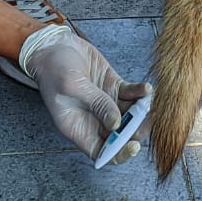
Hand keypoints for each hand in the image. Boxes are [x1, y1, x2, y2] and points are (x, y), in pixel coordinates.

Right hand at [17, 24, 152, 164]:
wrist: (53, 46)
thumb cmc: (53, 69)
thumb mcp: (72, 86)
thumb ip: (96, 104)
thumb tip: (116, 124)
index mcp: (79, 127)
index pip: (102, 152)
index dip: (119, 154)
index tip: (132, 146)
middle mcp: (94, 119)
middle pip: (121, 135)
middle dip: (136, 130)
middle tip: (146, 119)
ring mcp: (106, 103)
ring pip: (131, 116)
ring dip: (142, 112)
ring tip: (148, 102)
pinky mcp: (113, 87)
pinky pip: (132, 96)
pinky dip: (141, 94)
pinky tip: (146, 88)